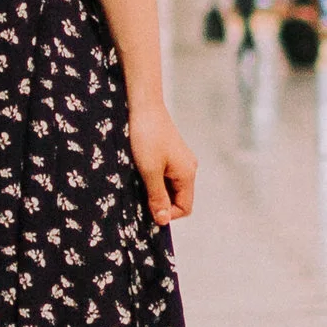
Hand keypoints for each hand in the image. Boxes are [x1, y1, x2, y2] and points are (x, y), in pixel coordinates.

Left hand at [129, 100, 195, 224]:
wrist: (144, 105)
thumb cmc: (146, 136)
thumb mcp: (149, 171)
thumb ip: (157, 197)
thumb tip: (163, 221)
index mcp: (188, 174)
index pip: (185, 208)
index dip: (167, 214)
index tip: (146, 209)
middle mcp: (188, 168)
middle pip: (178, 198)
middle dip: (159, 201)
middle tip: (138, 196)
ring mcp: (180, 160)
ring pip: (169, 186)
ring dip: (154, 189)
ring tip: (137, 181)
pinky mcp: (170, 153)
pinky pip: (165, 174)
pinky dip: (153, 178)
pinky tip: (139, 171)